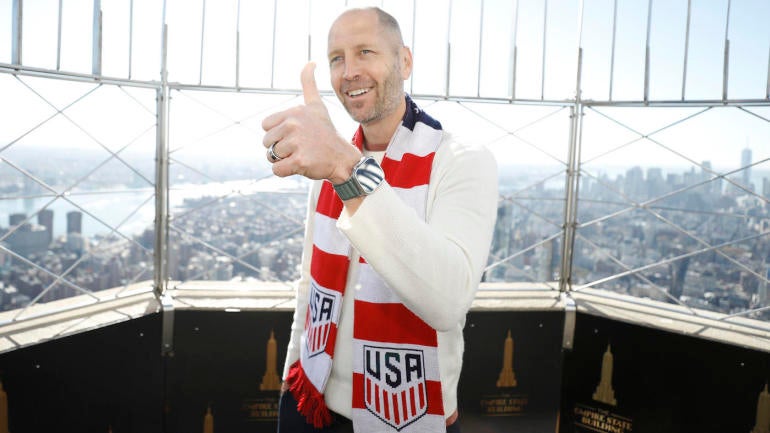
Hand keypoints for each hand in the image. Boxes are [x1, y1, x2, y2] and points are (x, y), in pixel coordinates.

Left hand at [262, 62, 360, 182]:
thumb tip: (311, 61)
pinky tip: (301, 166)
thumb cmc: (326, 133)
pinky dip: (286, 171)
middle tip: (300, 147)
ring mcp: (297, 144)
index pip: (266, 126)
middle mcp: (294, 125)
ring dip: (283, 160)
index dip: (278, 133)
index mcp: (294, 112)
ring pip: (271, 157)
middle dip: (279, 148)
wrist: (342, 158)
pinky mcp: (299, 162)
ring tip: (302, 155)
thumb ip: (309, 83)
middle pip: (267, 142)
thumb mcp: (316, 106)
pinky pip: (277, 170)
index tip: (297, 134)